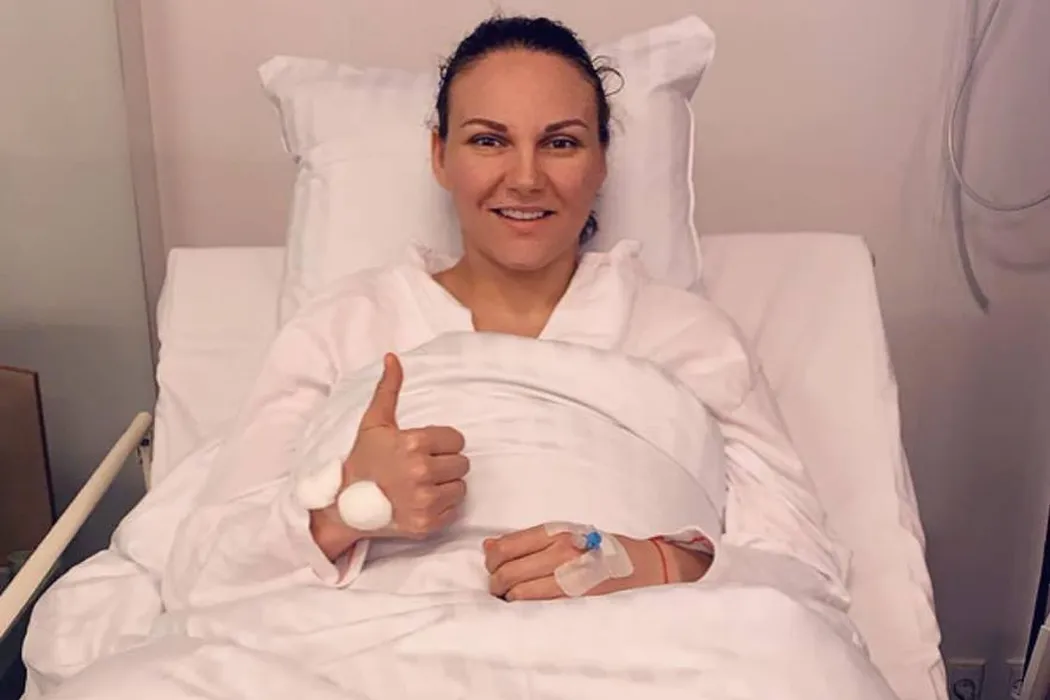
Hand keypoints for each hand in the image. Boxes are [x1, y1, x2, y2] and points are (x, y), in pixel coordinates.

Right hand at [311, 354, 468, 556]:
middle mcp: (421, 471)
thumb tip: (393, 357)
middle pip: (462, 463)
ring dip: (446, 486)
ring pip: (460, 487)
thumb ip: (389, 389)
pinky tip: (420, 502)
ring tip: (421, 485)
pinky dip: (441, 507)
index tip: (421, 449)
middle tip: (420, 468)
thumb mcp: (374, 422)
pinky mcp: (427, 524)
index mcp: (414, 443)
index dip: (442, 443)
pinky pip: (454, 510)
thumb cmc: (363, 461)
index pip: (456, 439)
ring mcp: (425, 500)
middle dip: (445, 464)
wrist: (346, 506)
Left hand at [483, 525, 667, 601]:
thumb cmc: (602, 550)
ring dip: (509, 598)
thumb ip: (528, 541)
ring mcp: (569, 579)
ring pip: (518, 593)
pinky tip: (528, 608)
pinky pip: (537, 607)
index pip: (506, 547)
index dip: (492, 560)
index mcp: (556, 533)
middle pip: (507, 572)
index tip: (494, 567)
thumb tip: (488, 547)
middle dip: (496, 582)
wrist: (645, 567)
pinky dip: (525, 609)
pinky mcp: (576, 602)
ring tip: (512, 599)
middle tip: (499, 588)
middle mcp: (561, 553)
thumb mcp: (566, 534)